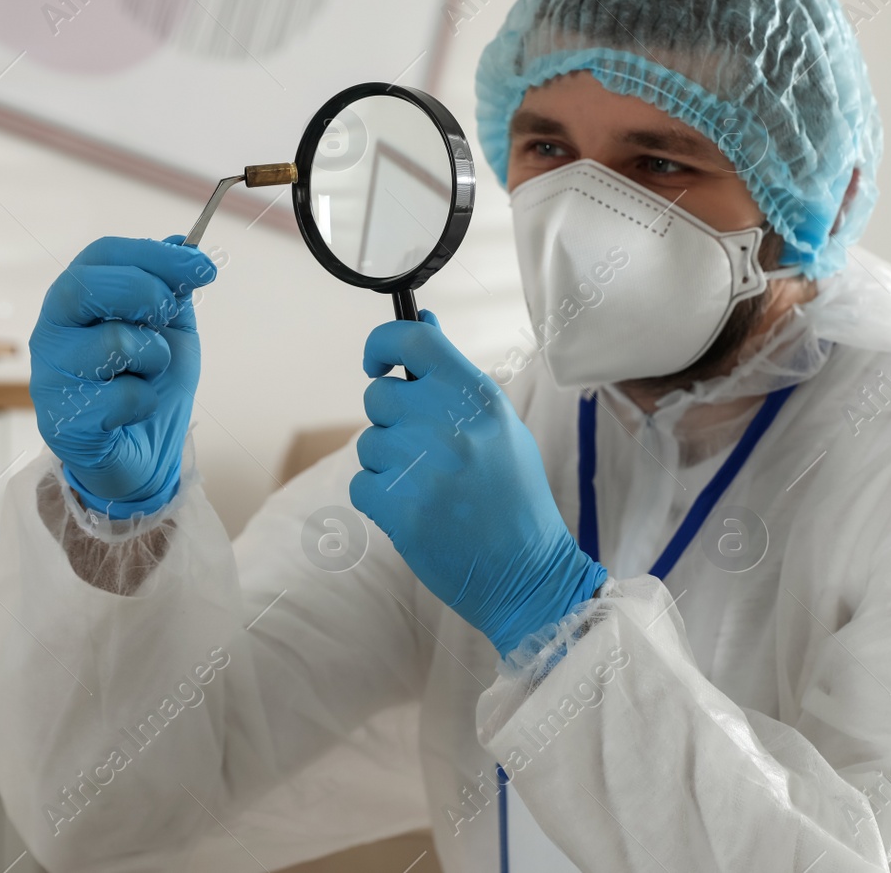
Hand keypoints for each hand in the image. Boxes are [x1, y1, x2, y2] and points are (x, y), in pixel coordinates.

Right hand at [29, 236, 216, 516]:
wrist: (142, 454)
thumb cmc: (149, 383)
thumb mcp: (171, 329)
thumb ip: (173, 288)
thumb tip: (183, 242)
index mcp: (76, 300)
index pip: (103, 255)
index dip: (155, 254)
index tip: (203, 267)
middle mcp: (52, 331)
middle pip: (86, 286)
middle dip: (146, 294)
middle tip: (168, 316)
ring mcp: (50, 376)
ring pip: (113, 343)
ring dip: (153, 357)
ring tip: (147, 375)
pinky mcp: (61, 422)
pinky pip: (123, 396)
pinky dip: (146, 402)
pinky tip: (133, 412)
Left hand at [349, 312, 606, 656]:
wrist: (529, 570)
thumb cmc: (512, 495)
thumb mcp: (499, 425)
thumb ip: (455, 376)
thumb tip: (421, 320)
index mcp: (478, 398)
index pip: (413, 340)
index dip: (382, 342)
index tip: (377, 361)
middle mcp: (451, 424)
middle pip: (379, 395)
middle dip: (390, 420)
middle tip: (424, 450)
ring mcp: (425, 467)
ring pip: (368, 443)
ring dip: (387, 463)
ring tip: (430, 487)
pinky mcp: (403, 509)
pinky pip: (361, 484)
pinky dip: (379, 499)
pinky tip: (416, 511)